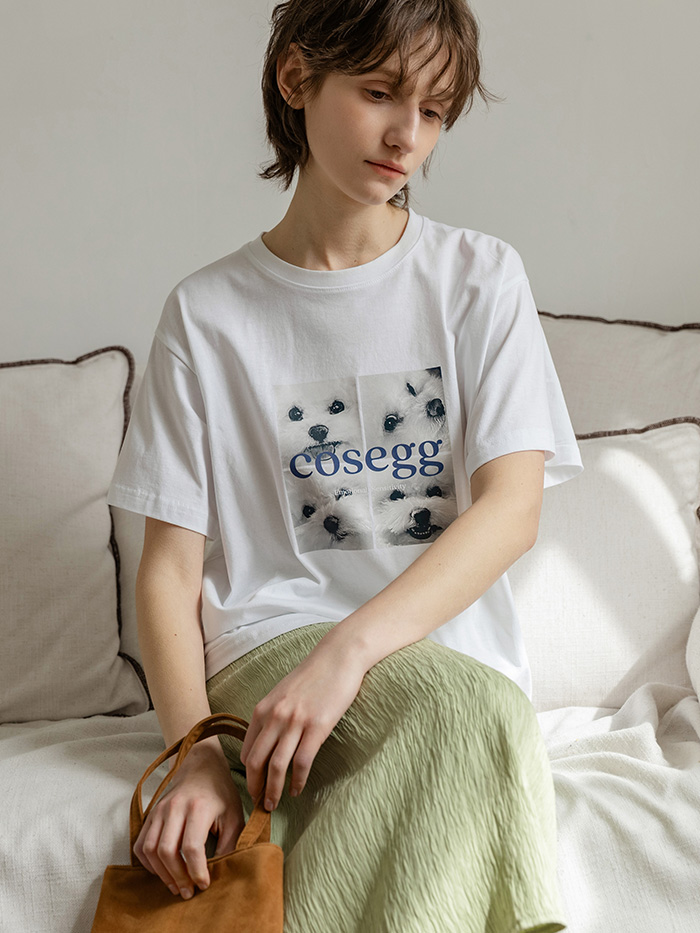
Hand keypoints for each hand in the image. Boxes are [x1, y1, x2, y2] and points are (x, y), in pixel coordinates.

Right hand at [133, 740, 243, 899]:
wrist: (201, 767)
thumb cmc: (220, 793)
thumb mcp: (234, 815)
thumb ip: (229, 843)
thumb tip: (220, 871)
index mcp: (199, 807)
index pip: (192, 847)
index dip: (197, 871)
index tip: (204, 884)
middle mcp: (175, 807)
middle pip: (167, 851)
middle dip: (177, 877)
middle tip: (188, 892)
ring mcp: (159, 810)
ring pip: (150, 849)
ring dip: (161, 873)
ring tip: (176, 886)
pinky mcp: (150, 814)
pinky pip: (140, 844)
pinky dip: (147, 863)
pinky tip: (162, 871)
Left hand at [240, 640, 365, 810]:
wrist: (338, 656)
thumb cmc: (313, 675)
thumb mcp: (283, 693)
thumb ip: (272, 716)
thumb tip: (266, 744)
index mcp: (263, 708)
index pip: (247, 750)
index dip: (248, 773)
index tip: (253, 787)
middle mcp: (275, 716)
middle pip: (256, 762)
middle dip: (255, 788)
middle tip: (259, 805)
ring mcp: (296, 722)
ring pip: (276, 766)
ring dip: (273, 791)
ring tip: (274, 805)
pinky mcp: (317, 726)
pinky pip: (302, 762)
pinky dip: (297, 781)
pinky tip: (297, 789)